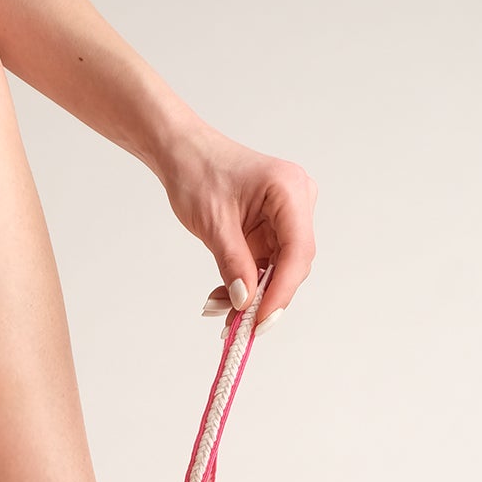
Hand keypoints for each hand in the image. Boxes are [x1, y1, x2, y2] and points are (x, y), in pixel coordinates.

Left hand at [158, 126, 317, 328]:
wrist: (183, 154)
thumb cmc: (198, 172)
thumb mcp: (213, 223)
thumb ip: (233, 263)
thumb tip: (246, 303)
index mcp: (289, 190)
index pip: (298, 251)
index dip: (282, 291)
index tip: (260, 320)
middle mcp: (296, 202)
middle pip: (293, 264)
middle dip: (266, 298)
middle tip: (239, 328)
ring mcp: (286, 217)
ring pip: (279, 269)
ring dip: (252, 296)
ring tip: (220, 314)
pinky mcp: (272, 230)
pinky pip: (265, 265)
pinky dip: (245, 284)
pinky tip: (222, 299)